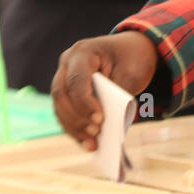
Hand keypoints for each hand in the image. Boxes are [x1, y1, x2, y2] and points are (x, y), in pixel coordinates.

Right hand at [51, 31, 158, 149]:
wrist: (132, 48)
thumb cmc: (133, 59)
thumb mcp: (132, 73)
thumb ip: (118, 95)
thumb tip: (104, 125)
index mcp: (83, 52)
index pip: (76, 80)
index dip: (84, 103)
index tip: (99, 120)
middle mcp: (67, 63)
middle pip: (62, 95)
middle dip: (77, 118)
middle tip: (96, 134)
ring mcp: (64, 77)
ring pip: (60, 107)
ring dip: (74, 128)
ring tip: (92, 145)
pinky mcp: (67, 92)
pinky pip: (65, 113)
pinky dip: (75, 129)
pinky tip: (88, 143)